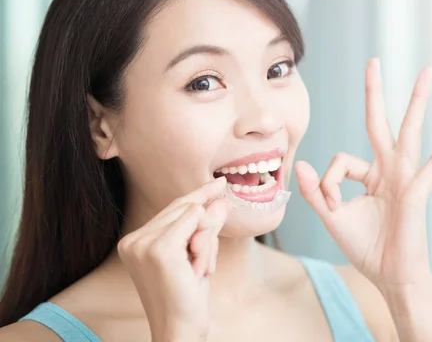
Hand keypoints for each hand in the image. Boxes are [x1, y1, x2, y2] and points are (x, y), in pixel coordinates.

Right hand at [117, 177, 228, 341]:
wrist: (179, 330)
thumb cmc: (187, 298)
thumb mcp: (196, 256)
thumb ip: (204, 227)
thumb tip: (220, 199)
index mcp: (135, 241)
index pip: (174, 208)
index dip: (198, 195)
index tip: (219, 183)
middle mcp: (133, 239)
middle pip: (185, 206)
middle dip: (206, 230)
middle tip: (201, 264)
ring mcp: (143, 242)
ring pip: (194, 211)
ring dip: (208, 241)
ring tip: (198, 271)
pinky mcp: (159, 248)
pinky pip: (197, 219)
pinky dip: (207, 243)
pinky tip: (198, 269)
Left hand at [296, 59, 431, 291]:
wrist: (390, 276)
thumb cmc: (366, 248)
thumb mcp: (333, 218)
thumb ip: (317, 193)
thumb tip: (302, 165)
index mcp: (368, 175)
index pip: (340, 160)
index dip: (327, 182)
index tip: (329, 205)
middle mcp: (388, 170)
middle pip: (380, 123)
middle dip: (376, 93)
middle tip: (374, 62)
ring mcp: (405, 177)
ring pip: (409, 131)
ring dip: (417, 101)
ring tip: (427, 72)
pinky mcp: (418, 191)